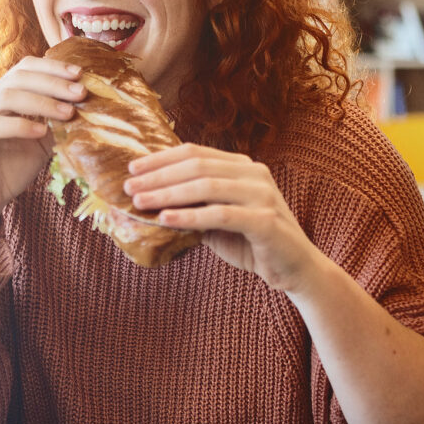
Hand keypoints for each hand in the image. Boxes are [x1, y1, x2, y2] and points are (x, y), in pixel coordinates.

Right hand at [0, 56, 85, 266]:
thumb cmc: (12, 169)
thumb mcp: (42, 142)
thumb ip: (56, 122)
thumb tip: (86, 104)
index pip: (24, 68)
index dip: (52, 67)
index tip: (80, 74)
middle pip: (18, 78)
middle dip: (53, 83)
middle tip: (81, 93)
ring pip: (6, 97)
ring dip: (41, 102)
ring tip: (68, 113)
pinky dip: (19, 126)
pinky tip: (41, 132)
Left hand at [124, 143, 323, 291]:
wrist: (295, 270)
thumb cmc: (252, 243)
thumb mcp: (218, 220)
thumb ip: (193, 207)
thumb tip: (149, 201)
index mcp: (243, 167)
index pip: (196, 153)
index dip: (162, 159)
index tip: (133, 168)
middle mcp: (254, 174)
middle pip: (197, 166)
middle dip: (158, 175)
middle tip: (128, 186)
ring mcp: (263, 195)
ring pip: (206, 186)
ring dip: (168, 193)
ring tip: (139, 201)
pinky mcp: (266, 221)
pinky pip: (220, 214)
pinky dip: (190, 216)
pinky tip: (165, 220)